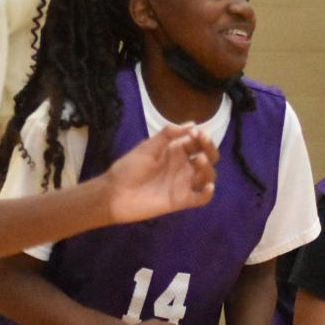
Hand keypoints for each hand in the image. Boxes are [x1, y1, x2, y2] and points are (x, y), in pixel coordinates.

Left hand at [103, 124, 218, 223]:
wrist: (115, 194)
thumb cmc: (128, 168)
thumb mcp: (147, 147)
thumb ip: (168, 135)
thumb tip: (192, 124)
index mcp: (176, 152)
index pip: (197, 143)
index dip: (201, 137)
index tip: (196, 132)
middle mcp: (183, 167)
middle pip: (208, 157)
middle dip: (210, 148)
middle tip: (203, 142)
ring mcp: (184, 184)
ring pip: (208, 176)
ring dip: (208, 168)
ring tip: (199, 161)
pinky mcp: (182, 201)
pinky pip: (201, 198)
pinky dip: (208, 193)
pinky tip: (208, 186)